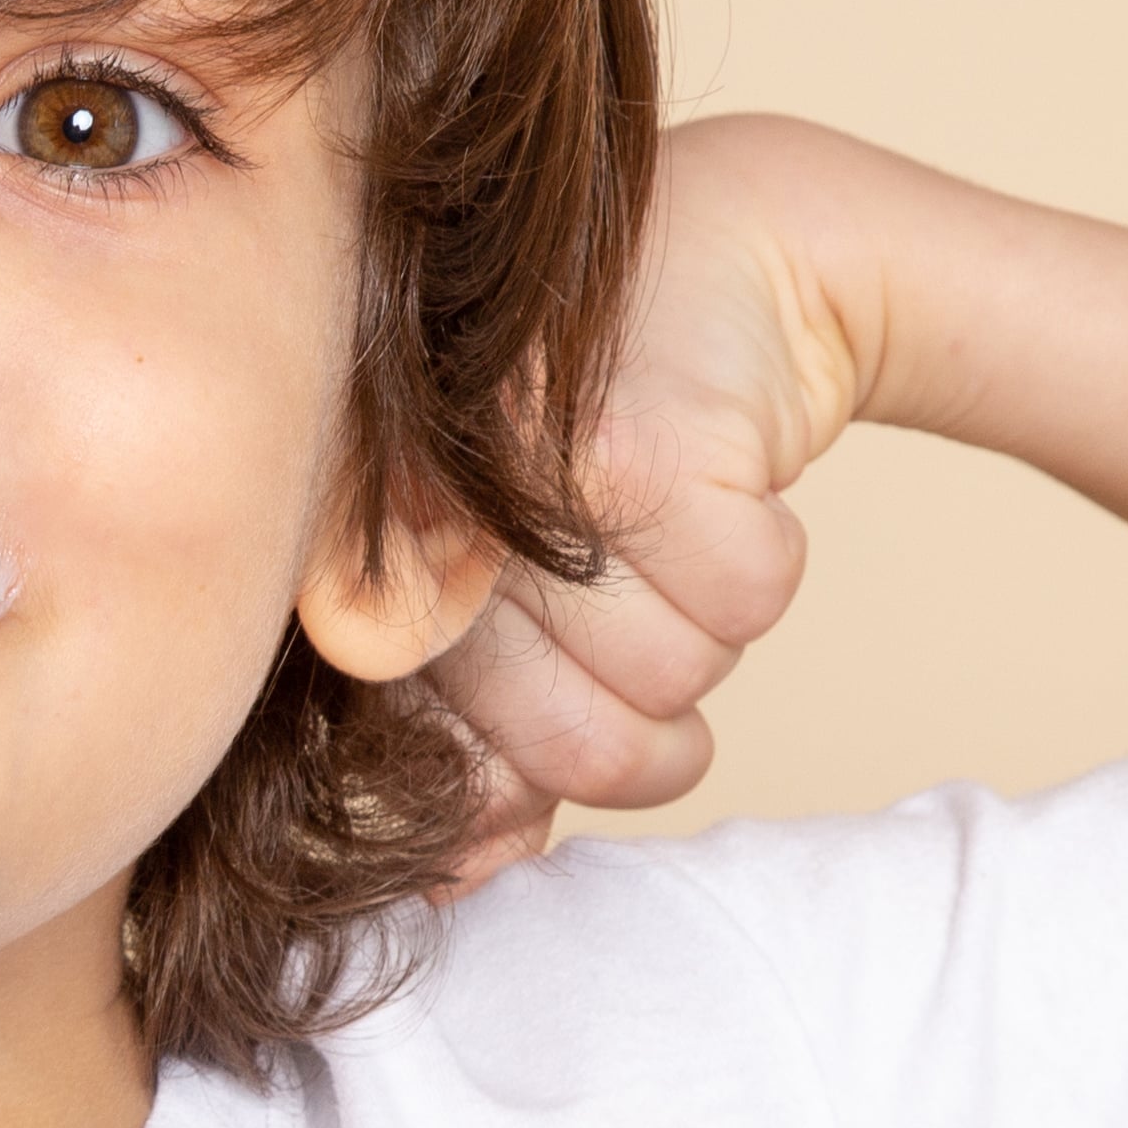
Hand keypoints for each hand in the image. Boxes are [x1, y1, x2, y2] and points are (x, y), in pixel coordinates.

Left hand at [419, 114, 887, 886]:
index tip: (546, 710)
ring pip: (674, 678)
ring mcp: (526, 480)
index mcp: (364, 560)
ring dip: (706, 622)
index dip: (521, 779)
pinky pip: (748, 600)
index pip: (446, 773)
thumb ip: (473, 732)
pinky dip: (763, 553)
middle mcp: (417, 514)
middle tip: (630, 597)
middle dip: (644, 706)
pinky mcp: (639, 447)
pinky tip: (719, 474)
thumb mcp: (509, 583)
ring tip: (662, 521)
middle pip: (581, 750)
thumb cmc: (601, 441)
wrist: (727, 248)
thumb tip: (456, 879)